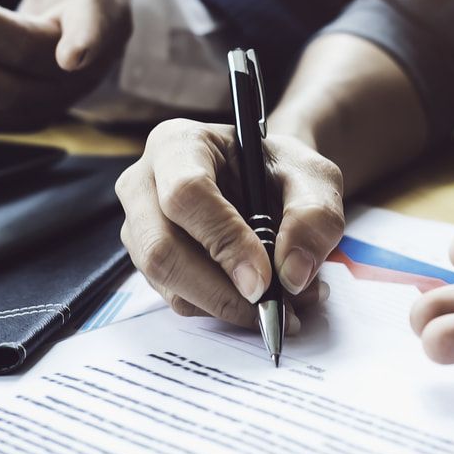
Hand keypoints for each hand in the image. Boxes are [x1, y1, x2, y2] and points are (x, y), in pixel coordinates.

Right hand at [114, 119, 344, 329]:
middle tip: (271, 306)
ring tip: (281, 302)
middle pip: (161, 248)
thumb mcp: (314, 178)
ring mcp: (139, 225)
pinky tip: (258, 299)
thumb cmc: (283, 171)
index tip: (263, 279)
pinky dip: (221, 309)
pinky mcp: (149, 261)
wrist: (268, 182)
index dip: (224, 240)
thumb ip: (314, 216)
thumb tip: (291, 274)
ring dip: (226, 304)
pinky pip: (178, 298)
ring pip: (167, 281)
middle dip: (220, 289)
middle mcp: (144, 183)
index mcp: (179, 144)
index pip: (186, 194)